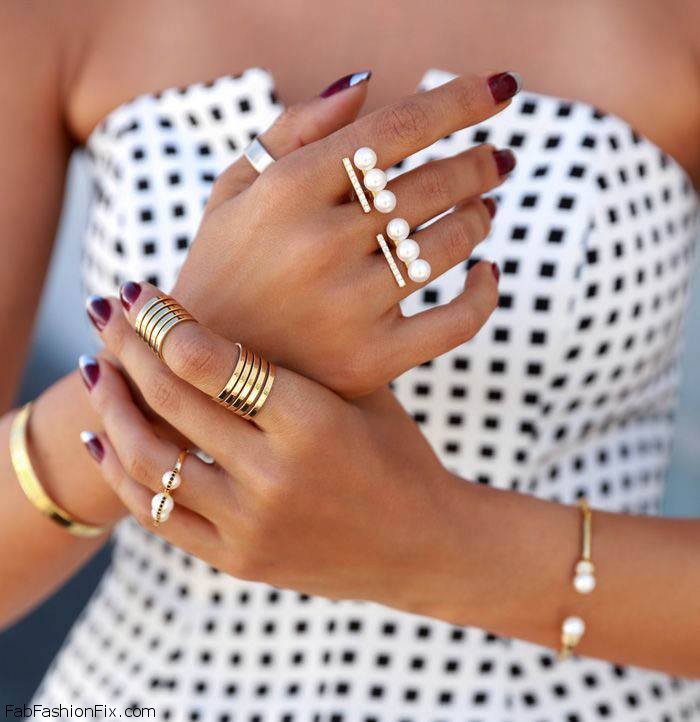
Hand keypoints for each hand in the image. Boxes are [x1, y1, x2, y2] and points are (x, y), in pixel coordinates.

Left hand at [81, 284, 462, 612]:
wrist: (422, 545)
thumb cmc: (396, 453)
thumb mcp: (361, 394)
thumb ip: (293, 364)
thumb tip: (217, 319)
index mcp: (313, 420)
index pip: (207, 359)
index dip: (161, 318)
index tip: (136, 291)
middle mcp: (275, 473)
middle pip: (170, 399)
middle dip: (128, 347)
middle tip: (103, 314)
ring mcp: (251, 523)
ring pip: (148, 458)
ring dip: (112, 406)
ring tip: (96, 369)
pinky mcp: (237, 559)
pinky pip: (155, 514)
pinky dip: (119, 473)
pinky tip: (101, 436)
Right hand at [167, 72, 517, 396]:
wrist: (204, 367)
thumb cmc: (224, 268)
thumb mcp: (234, 190)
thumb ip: (294, 129)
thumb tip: (366, 82)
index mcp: (287, 189)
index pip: (395, 128)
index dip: (460, 101)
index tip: (500, 88)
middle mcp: (320, 242)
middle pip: (433, 184)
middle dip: (480, 163)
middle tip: (498, 160)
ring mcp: (348, 305)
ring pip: (450, 246)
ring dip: (480, 218)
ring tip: (484, 208)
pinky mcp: (371, 360)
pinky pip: (456, 323)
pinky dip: (484, 295)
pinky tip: (487, 273)